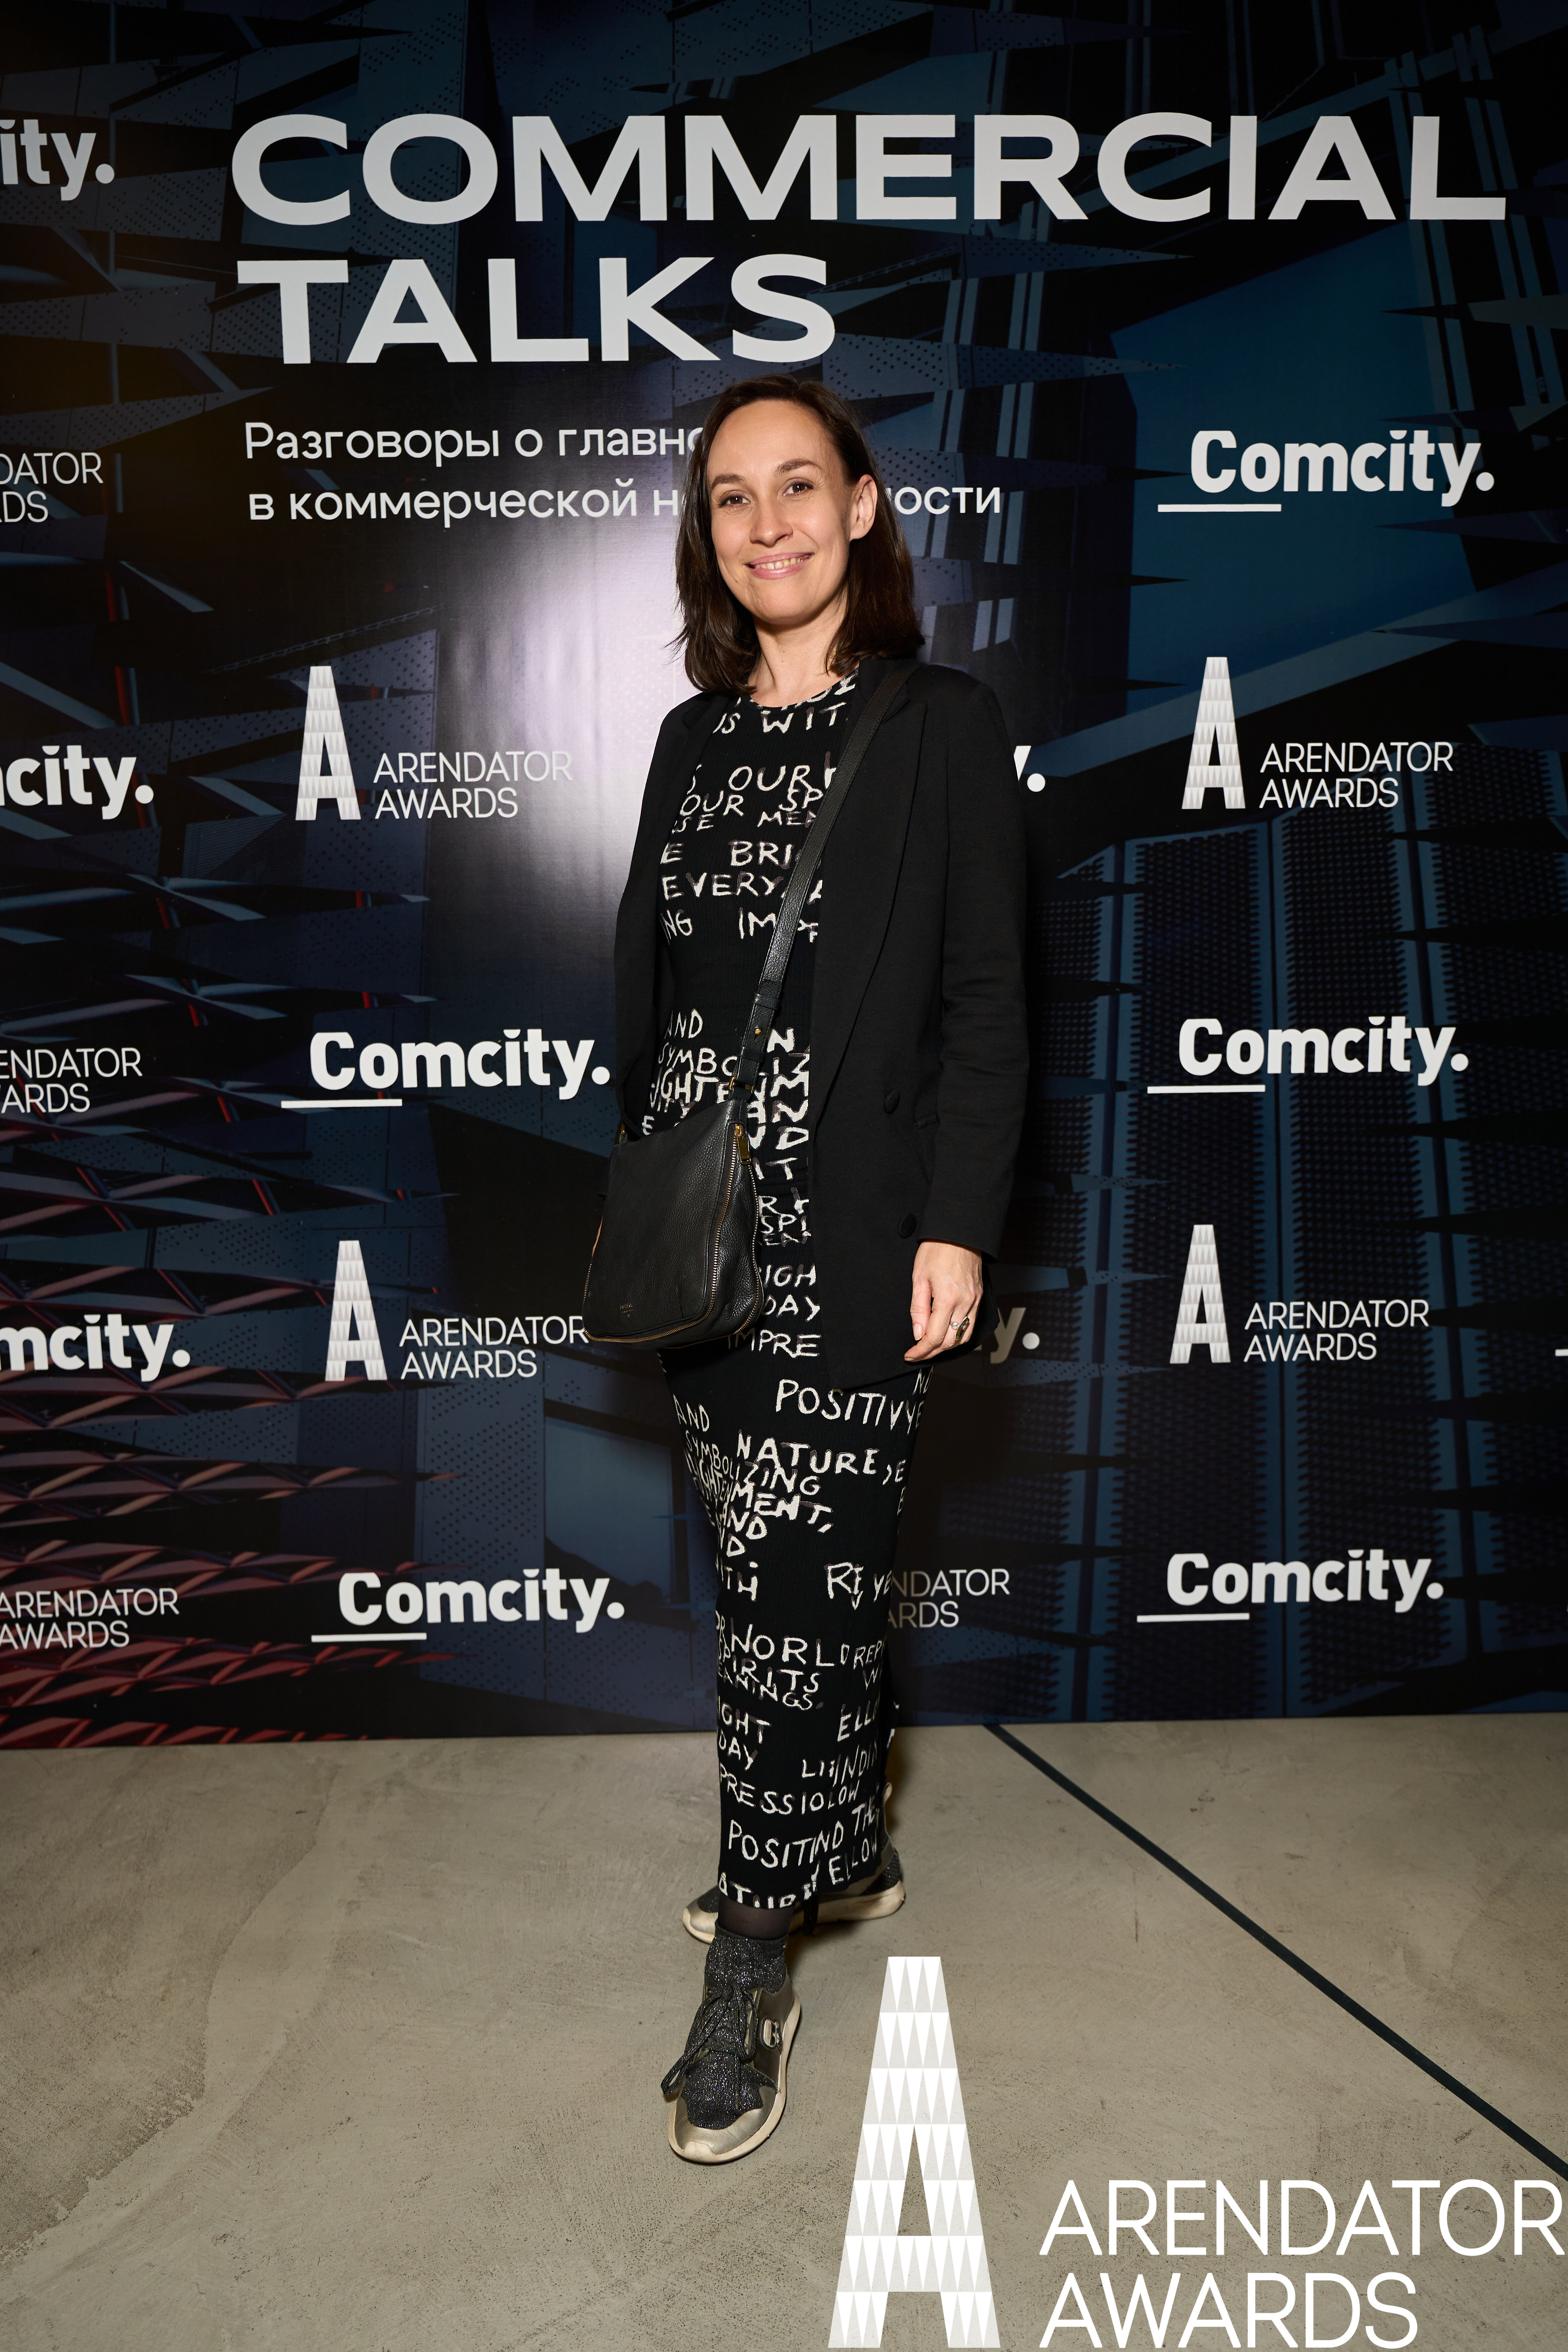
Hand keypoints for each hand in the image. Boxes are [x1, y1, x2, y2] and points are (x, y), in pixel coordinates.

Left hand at [905, 1240, 982, 1362]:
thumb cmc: (938, 1249)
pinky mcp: (979, 1297)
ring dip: (946, 1346)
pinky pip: (971, 1325)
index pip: (934, 1337)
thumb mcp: (919, 1278)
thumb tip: (918, 1332)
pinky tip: (947, 1334)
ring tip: (930, 1347)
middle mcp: (965, 1303)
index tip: (911, 1354)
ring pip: (963, 1337)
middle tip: (918, 1353)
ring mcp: (975, 1301)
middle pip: (950, 1342)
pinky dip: (959, 1335)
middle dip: (932, 1352)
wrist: (959, 1232)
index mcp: (948, 1298)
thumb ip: (918, 1309)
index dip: (921, 1350)